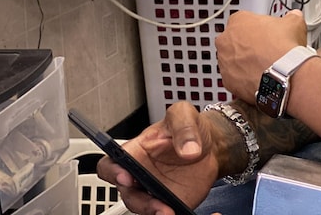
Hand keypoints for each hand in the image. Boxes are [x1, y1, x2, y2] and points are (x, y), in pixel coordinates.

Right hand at [96, 102, 221, 214]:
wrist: (211, 146)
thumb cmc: (190, 129)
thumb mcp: (184, 115)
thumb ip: (184, 128)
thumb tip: (188, 149)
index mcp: (136, 152)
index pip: (110, 164)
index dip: (112, 172)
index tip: (125, 175)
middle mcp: (141, 174)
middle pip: (125, 192)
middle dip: (136, 199)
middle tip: (151, 199)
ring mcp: (154, 191)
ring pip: (142, 207)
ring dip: (151, 210)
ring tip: (167, 210)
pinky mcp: (170, 203)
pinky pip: (162, 213)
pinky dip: (166, 214)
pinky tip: (175, 211)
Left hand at [215, 9, 307, 102]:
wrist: (283, 75)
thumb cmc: (283, 49)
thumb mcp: (294, 23)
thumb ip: (291, 17)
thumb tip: (294, 17)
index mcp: (238, 21)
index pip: (243, 21)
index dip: (257, 28)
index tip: (265, 34)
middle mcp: (226, 41)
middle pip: (234, 41)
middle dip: (247, 46)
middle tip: (264, 50)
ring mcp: (224, 62)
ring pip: (232, 61)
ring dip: (244, 64)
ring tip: (264, 67)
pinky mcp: (227, 82)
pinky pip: (235, 79)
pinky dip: (244, 80)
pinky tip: (260, 78)